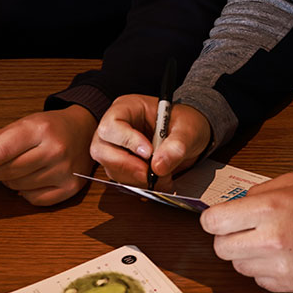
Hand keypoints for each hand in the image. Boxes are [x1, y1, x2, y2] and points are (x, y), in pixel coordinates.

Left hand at [0, 105, 96, 206]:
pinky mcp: (70, 188)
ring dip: (8, 180)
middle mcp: (55, 151)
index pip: (2, 151)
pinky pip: (34, 199)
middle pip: (8, 172)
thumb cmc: (52, 126)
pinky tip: (27, 180)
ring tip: (13, 169)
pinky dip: (25, 192)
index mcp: (41, 130)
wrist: (85, 130)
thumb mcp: (25, 122)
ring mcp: (64, 172)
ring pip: (18, 187)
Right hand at [90, 95, 211, 186]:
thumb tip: (158, 166)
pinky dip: (140, 184)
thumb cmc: (186, 124)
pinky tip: (159, 180)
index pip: (112, 125)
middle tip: (150, 173)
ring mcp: (117, 148)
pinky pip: (122, 179)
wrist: (191, 137)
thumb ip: (177, 144)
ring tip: (162, 176)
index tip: (149, 153)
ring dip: (135, 178)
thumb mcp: (188, 129)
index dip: (127, 141)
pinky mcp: (123, 165)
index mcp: (127, 108)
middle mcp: (116, 128)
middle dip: (125, 165)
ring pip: (110, 168)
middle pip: (101, 149)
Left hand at [200, 174, 292, 292]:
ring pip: (238, 267)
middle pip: (220, 248)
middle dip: (228, 238)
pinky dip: (265, 271)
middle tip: (244, 231)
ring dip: (247, 255)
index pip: (213, 223)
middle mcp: (270, 239)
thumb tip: (235, 205)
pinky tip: (283, 257)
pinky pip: (259, 281)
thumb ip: (259, 193)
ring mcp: (280, 266)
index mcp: (269, 209)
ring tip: (269, 243)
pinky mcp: (289, 286)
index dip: (213, 220)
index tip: (220, 220)